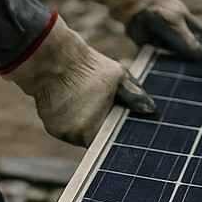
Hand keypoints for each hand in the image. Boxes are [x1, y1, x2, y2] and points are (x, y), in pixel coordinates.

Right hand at [3, 16, 155, 146]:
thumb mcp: (118, 77)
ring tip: (91, 99)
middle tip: (108, 104)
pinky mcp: (50, 127)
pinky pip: (69, 127)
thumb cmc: (88, 68)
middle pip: (96, 138)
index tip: (124, 123)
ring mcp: (60, 132)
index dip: (119, 132)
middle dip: (105, 125)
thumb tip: (151, 110)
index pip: (111, 141)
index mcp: (92, 129)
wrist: (51, 60)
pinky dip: (75, 118)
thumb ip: (135, 96)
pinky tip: (77, 100)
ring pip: (82, 132)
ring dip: (89, 122)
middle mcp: (74, 135)